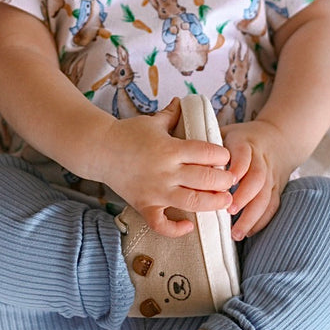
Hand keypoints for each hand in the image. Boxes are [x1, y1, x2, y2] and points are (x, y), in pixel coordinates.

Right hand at [101, 98, 233, 236]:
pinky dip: (176, 229)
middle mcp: (166, 171)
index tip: (225, 157)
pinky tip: (188, 225)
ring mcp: (155, 191)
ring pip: (192, 202)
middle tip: (231, 180)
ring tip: (224, 201)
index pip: (206, 152)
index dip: (222, 155)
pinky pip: (161, 224)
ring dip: (213, 203)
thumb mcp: (152, 121)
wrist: (99, 149)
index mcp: (171, 148)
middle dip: (224, 180)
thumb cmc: (127, 133)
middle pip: (205, 179)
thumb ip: (171, 113)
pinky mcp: (144, 205)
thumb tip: (184, 100)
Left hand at [221, 119, 294, 240]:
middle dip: (244, 196)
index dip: (238, 167)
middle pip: (257, 177)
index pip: (244, 154)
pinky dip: (261, 220)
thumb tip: (186, 160)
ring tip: (236, 233)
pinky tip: (248, 232)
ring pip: (266, 195)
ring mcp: (270, 174)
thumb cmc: (241, 139)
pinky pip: (272, 205)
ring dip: (252, 215)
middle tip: (229, 211)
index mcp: (245, 143)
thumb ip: (209, 145)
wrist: (276, 137)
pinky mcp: (276, 187)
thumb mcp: (226, 133)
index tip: (227, 182)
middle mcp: (260, 159)